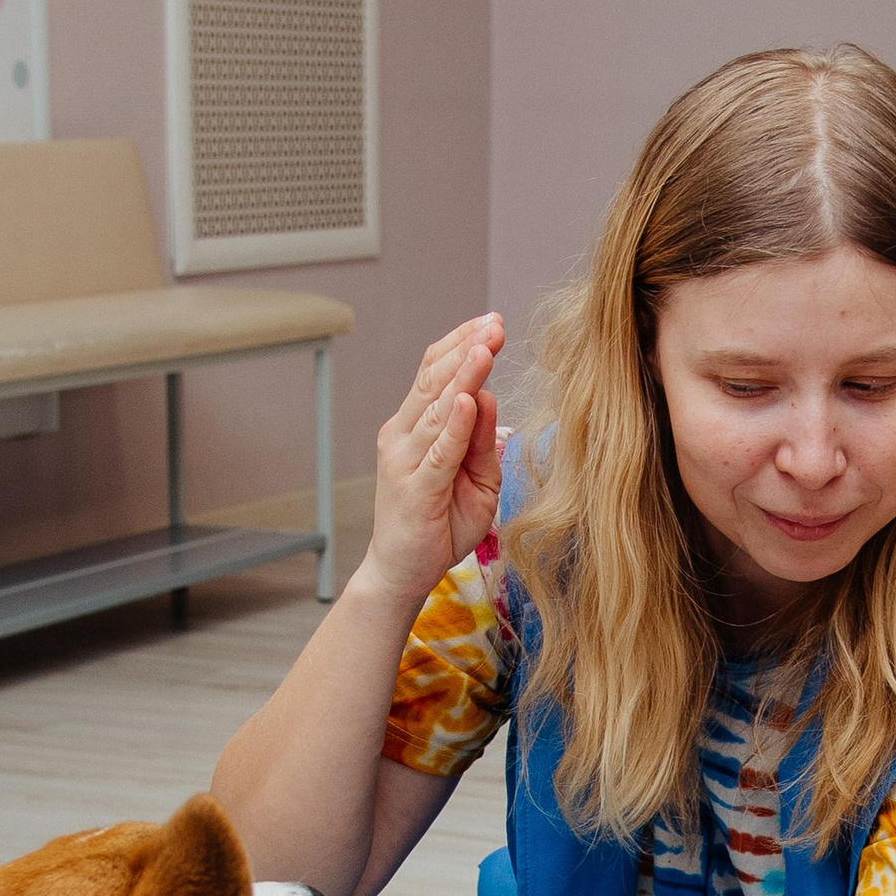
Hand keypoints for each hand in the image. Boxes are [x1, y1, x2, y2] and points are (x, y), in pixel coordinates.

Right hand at [361, 317, 504, 603]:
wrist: (402, 572)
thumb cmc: (438, 524)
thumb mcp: (474, 478)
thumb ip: (479, 440)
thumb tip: (487, 395)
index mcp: (414, 428)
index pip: (435, 374)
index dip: (461, 345)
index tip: (491, 322)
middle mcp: (402, 436)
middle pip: (434, 380)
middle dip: (467, 349)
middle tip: (494, 323)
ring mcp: (404, 460)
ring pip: (436, 407)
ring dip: (464, 375)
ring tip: (486, 346)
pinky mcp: (415, 488)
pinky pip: (439, 451)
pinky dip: (453, 424)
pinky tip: (468, 399)